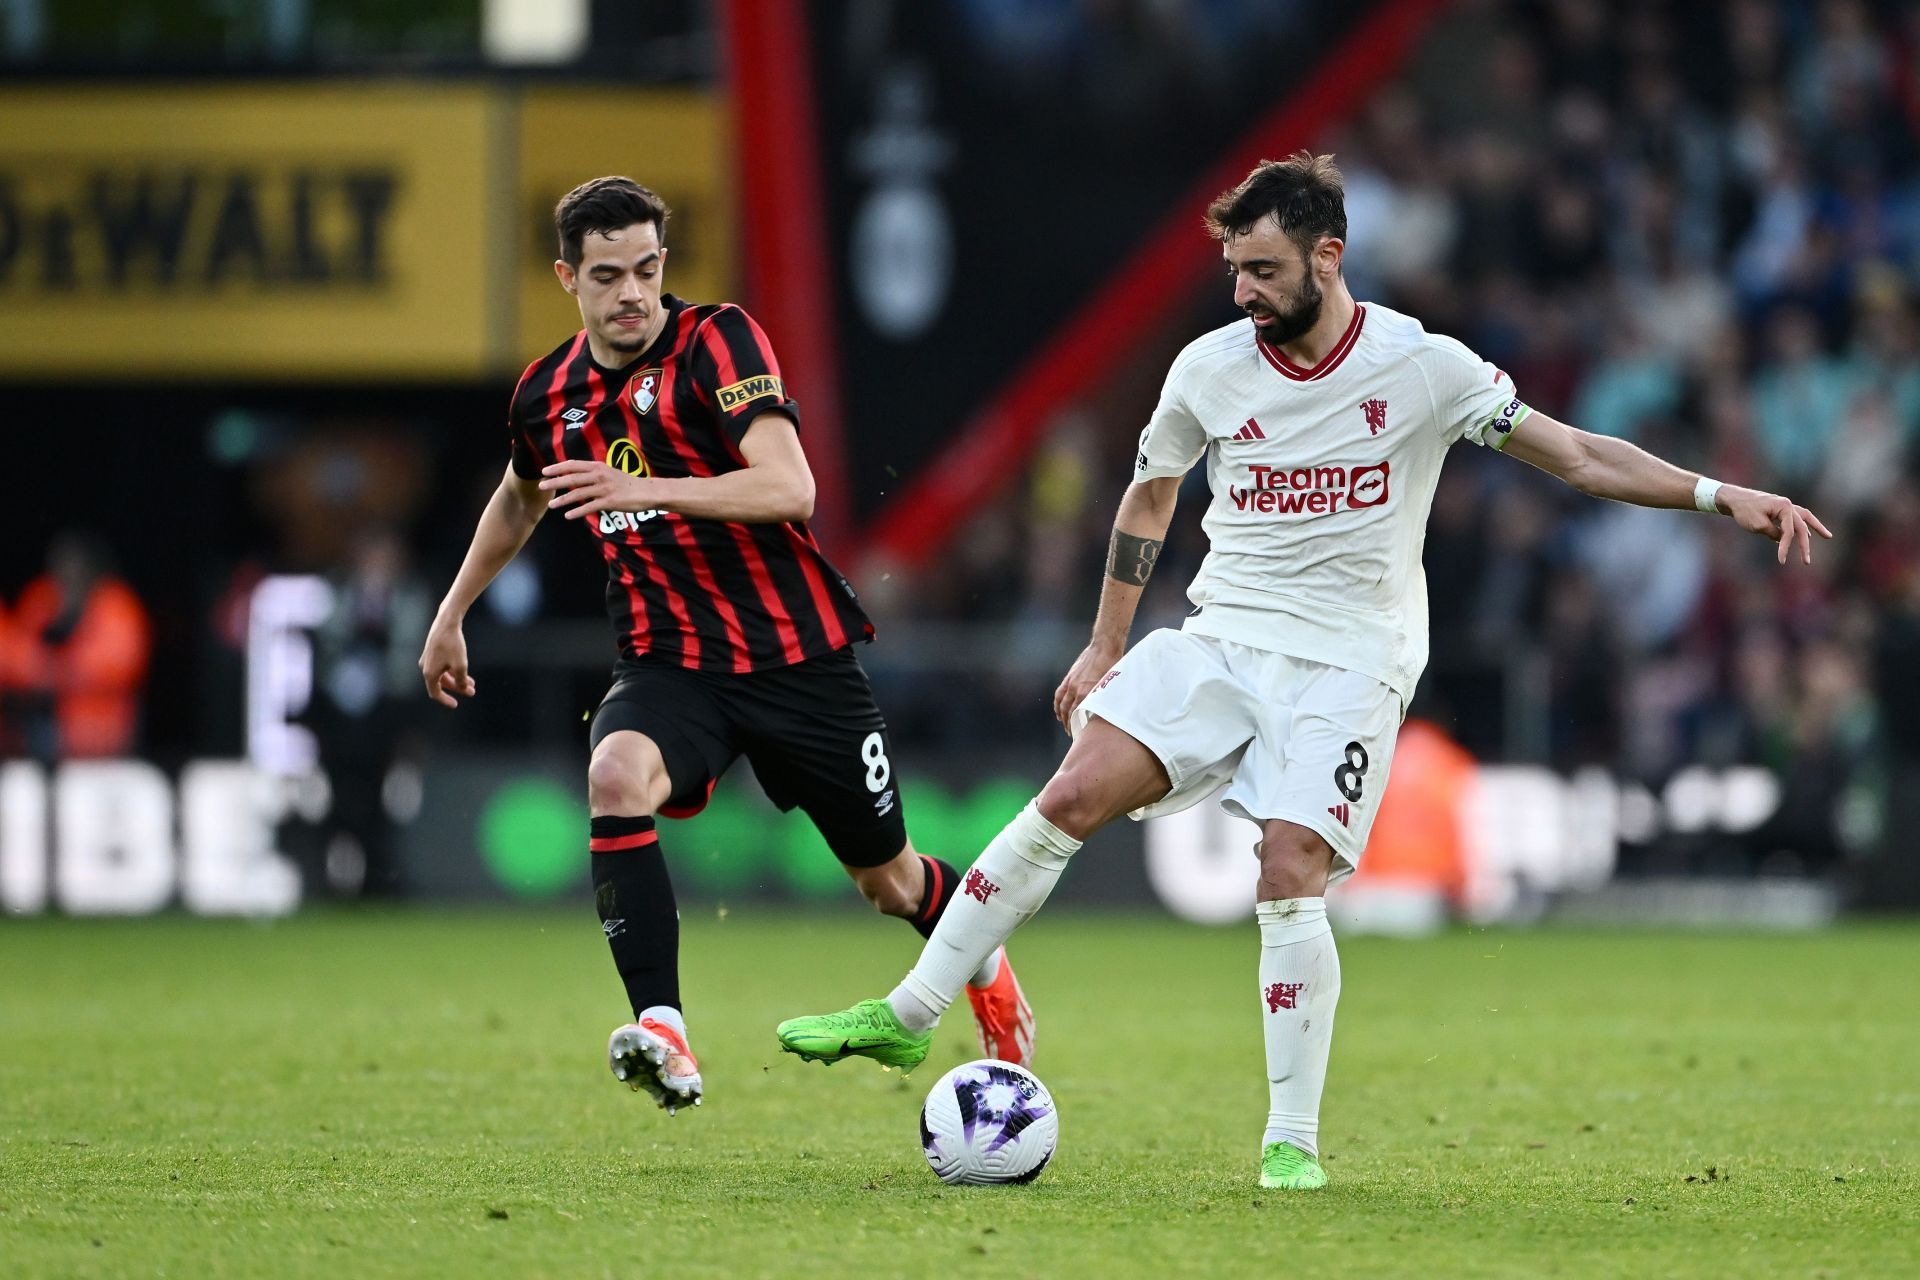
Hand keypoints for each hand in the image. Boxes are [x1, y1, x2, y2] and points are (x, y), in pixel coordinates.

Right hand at [419, 620, 475, 707]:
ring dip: (457, 679)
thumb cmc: (453, 644)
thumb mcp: (460, 665)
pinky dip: (453, 670)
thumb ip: (461, 681)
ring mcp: (428, 658)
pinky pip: (442, 665)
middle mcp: (425, 666)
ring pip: (443, 674)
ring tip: (472, 682)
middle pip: (441, 684)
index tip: (456, 705)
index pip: (435, 693)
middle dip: (457, 688)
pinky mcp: (432, 650)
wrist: (447, 621)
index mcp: (428, 673)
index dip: (445, 700)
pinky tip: (464, 669)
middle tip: (472, 691)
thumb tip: (463, 688)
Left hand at [539, 460, 654, 519]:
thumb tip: (576, 477)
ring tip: (551, 505)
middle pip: (572, 478)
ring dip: (562, 500)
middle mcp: (599, 476)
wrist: (647, 491)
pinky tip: (568, 516)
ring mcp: (604, 489)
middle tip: (541, 485)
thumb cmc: (627, 484)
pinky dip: (577, 512)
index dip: (558, 468)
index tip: (544, 471)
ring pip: (578, 493)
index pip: (573, 465)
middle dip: (554, 482)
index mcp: (598, 467)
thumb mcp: (609, 473)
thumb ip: (593, 474)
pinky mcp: (610, 502)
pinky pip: (590, 507)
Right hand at [1053, 641, 1122, 733]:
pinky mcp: (1069, 678)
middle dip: (1070, 725)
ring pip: (1062, 705)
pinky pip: (1059, 695)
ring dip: (1062, 717)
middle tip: (1073, 733)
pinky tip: (1058, 712)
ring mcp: (1071, 684)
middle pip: (1070, 713)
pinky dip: (1057, 705)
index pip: (1080, 716)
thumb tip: (1107, 712)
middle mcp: (1078, 690)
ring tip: (1065, 725)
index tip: (1082, 735)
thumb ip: (1105, 699)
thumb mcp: (1112, 685)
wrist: (1104, 647)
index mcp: (1089, 694)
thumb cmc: (1113, 666)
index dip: (1079, 726)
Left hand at [1719, 485, 1832, 564]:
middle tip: (1807, 561)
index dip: (1786, 546)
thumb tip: (1782, 539)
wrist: (1733, 498)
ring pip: (1805, 518)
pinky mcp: (1780, 509)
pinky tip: (1809, 534)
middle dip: (1805, 545)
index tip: (1781, 560)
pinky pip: (1796, 518)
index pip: (1790, 531)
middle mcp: (1788, 505)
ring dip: (1816, 527)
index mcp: (1784, 506)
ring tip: (1828, 536)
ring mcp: (1785, 506)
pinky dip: (1803, 526)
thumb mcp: (1758, 525)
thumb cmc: (1744, 510)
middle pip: (1801, 526)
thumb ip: (1773, 533)